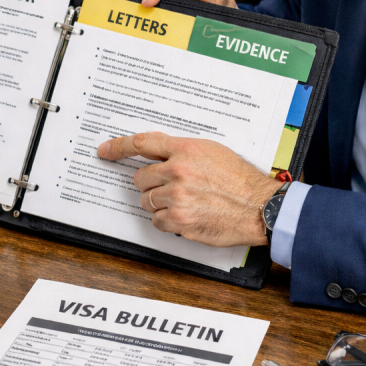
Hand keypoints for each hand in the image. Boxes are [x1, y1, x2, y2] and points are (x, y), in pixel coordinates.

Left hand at [97, 132, 280, 246]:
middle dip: (151, 184)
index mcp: (185, 150)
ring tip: (185, 202)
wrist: (260, 207)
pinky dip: (168, 221)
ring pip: (147, 201)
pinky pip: (157, 221)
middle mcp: (178, 172)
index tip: (106, 150)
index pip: (143, 144)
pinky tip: (187, 215)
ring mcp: (177, 198)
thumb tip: (159, 154)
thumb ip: (182, 151)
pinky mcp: (179, 221)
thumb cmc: (240, 180)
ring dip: (159, 203)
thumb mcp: (212, 152)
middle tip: (170, 188)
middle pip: (140, 178)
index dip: (119, 147)